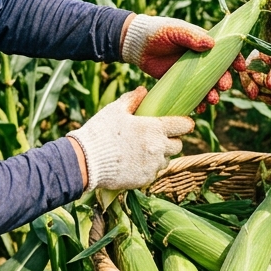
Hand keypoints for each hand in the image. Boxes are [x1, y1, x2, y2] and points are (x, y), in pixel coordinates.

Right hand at [68, 87, 193, 191]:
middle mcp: (159, 148)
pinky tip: (134, 163)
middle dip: (171, 141)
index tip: (183, 123)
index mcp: (155, 129)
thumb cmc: (100, 132)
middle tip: (158, 138)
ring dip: (160, 156)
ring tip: (143, 151)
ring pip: (166, 160)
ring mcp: (152, 165)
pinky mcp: (145, 179)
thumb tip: (143, 91)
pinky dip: (148, 168)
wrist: (84, 161)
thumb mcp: (115, 111)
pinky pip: (153, 173)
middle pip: (178, 145)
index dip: (185, 124)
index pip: (183, 126)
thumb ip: (132, 100)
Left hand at [122, 14, 243, 108]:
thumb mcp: (176, 30)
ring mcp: (191, 73)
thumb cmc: (158, 31)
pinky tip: (199, 108)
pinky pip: (192, 95)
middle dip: (224, 81)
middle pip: (219, 73)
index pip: (225, 52)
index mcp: (204, 44)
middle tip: (222, 87)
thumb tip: (212, 44)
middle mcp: (201, 60)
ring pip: (207, 86)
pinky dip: (197, 103)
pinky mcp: (179, 83)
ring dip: (212, 95)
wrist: (136, 44)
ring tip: (212, 100)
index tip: (240, 67)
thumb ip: (192, 37)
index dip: (235, 59)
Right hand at [239, 39, 270, 105]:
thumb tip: (270, 85)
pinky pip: (264, 94)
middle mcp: (254, 66)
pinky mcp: (266, 85)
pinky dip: (270, 99)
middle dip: (258, 91)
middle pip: (248, 82)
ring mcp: (260, 76)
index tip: (254, 94)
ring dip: (265, 97)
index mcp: (256, 56)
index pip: (246, 71)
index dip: (248, 82)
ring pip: (255, 90)